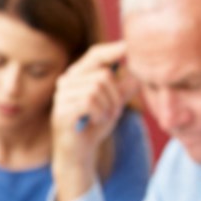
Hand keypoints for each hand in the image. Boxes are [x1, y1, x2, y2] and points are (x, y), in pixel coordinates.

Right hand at [51, 41, 133, 200]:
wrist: (78, 153)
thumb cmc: (94, 126)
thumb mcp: (114, 104)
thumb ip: (124, 89)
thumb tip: (138, 72)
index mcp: (77, 77)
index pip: (94, 55)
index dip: (111, 50)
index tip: (128, 47)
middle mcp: (66, 82)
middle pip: (102, 75)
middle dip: (116, 94)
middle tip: (114, 111)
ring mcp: (61, 97)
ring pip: (96, 88)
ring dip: (108, 106)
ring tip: (104, 117)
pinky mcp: (61, 111)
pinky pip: (89, 102)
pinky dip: (99, 112)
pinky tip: (96, 120)